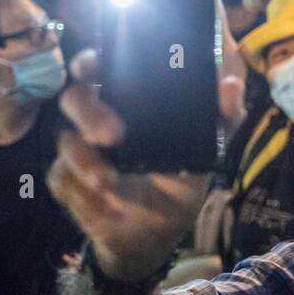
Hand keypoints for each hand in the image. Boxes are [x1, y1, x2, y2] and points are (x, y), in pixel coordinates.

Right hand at [48, 50, 209, 280]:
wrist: (159, 232)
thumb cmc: (179, 178)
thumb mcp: (206, 149)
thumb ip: (222, 117)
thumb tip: (231, 86)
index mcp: (125, 100)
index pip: (98, 68)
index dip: (88, 62)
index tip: (89, 67)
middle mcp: (95, 119)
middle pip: (74, 98)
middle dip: (89, 113)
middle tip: (113, 136)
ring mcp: (78, 151)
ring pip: (65, 143)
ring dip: (84, 162)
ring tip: (107, 181)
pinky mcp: (67, 184)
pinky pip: (62, 181)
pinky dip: (82, 194)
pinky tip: (104, 205)